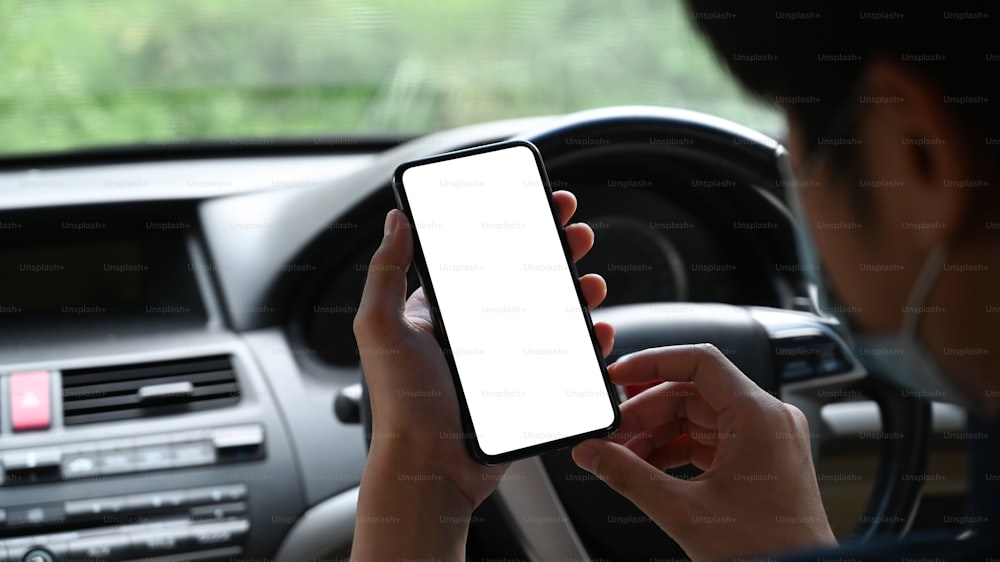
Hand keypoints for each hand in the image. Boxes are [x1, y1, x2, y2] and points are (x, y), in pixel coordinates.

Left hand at [352, 191, 613, 559]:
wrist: (430, 469)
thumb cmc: (401, 405)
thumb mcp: (380, 328)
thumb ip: (385, 272)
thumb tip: (395, 221)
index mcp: (441, 312)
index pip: (481, 257)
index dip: (510, 227)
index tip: (536, 205)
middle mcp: (474, 332)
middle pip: (524, 278)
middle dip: (553, 250)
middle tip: (575, 233)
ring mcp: (504, 360)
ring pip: (551, 314)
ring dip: (576, 291)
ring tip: (590, 280)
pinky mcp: (527, 388)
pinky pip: (564, 358)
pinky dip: (586, 342)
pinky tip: (596, 330)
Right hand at [571, 344, 835, 561]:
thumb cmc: (769, 550)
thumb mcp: (684, 512)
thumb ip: (629, 476)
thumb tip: (592, 453)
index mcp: (758, 416)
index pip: (700, 362)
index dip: (653, 362)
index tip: (619, 374)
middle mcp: (767, 419)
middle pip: (693, 391)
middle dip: (646, 412)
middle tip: (612, 434)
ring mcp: (765, 438)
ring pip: (698, 416)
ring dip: (657, 433)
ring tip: (624, 456)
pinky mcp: (760, 459)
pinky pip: (709, 438)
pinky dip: (676, 449)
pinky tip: (648, 467)